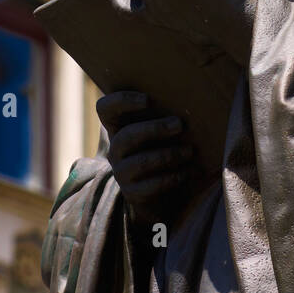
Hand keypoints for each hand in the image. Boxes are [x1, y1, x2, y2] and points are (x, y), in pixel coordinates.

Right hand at [97, 90, 193, 227]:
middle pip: (125, 136)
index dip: (122, 101)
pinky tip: (188, 172)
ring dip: (167, 155)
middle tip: (179, 124)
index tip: (148, 99)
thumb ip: (163, 115)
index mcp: (118, 126)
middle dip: (154, 129)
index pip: (104, 109)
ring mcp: (121, 172)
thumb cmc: (162, 147)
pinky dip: (172, 177)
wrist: (159, 192)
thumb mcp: (158, 130)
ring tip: (189, 151)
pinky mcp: (133, 192)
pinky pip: (151, 185)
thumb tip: (188, 101)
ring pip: (140, 162)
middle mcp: (116, 148)